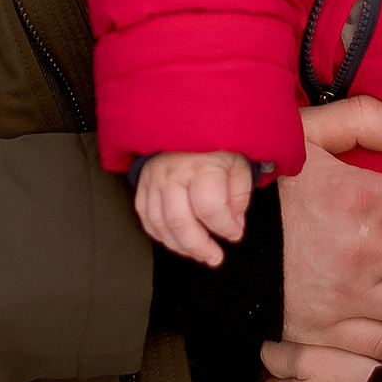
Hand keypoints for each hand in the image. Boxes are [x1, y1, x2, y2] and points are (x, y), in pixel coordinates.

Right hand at [134, 150, 254, 266]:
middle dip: (200, 246)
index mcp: (199, 166)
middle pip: (180, 221)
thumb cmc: (215, 148)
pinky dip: (162, 236)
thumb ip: (239, 195)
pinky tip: (179, 241)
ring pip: (161, 225)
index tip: (236, 234)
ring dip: (181, 246)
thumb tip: (234, 226)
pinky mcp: (142, 187)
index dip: (225, 227)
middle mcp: (172, 174)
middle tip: (215, 257)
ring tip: (199, 254)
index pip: (209, 208)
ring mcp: (153, 181)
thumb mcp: (237, 164)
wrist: (184, 124)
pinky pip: (147, 220)